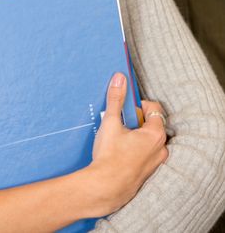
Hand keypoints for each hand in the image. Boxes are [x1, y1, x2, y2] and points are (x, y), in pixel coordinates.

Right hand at [88, 72, 167, 215]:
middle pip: (151, 123)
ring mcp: (156, 162)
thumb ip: (116, 99)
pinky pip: (145, 152)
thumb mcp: (111, 122)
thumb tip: (120, 78)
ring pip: (147, 139)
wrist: (105, 188)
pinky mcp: (148, 172)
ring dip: (135, 134)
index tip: (124, 109)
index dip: (138, 104)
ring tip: (117, 138)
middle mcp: (161, 148)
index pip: (154, 108)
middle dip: (135, 120)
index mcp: (156, 134)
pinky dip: (135, 148)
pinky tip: (118, 151)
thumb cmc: (110, 156)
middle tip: (119, 124)